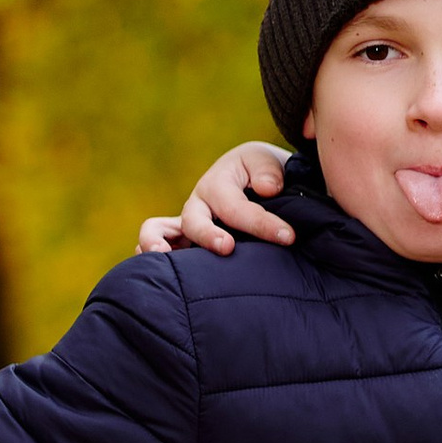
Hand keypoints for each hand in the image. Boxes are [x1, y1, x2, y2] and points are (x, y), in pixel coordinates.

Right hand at [136, 143, 296, 258]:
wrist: (255, 183)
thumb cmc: (261, 174)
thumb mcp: (266, 163)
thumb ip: (268, 171)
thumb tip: (267, 189)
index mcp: (217, 185)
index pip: (236, 208)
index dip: (261, 223)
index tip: (288, 236)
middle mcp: (197, 206)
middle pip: (193, 221)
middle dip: (207, 235)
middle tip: (227, 247)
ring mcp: (185, 228)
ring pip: (157, 233)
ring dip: (157, 245)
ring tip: (165, 259)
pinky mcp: (183, 247)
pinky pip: (157, 250)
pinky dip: (154, 261)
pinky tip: (160, 279)